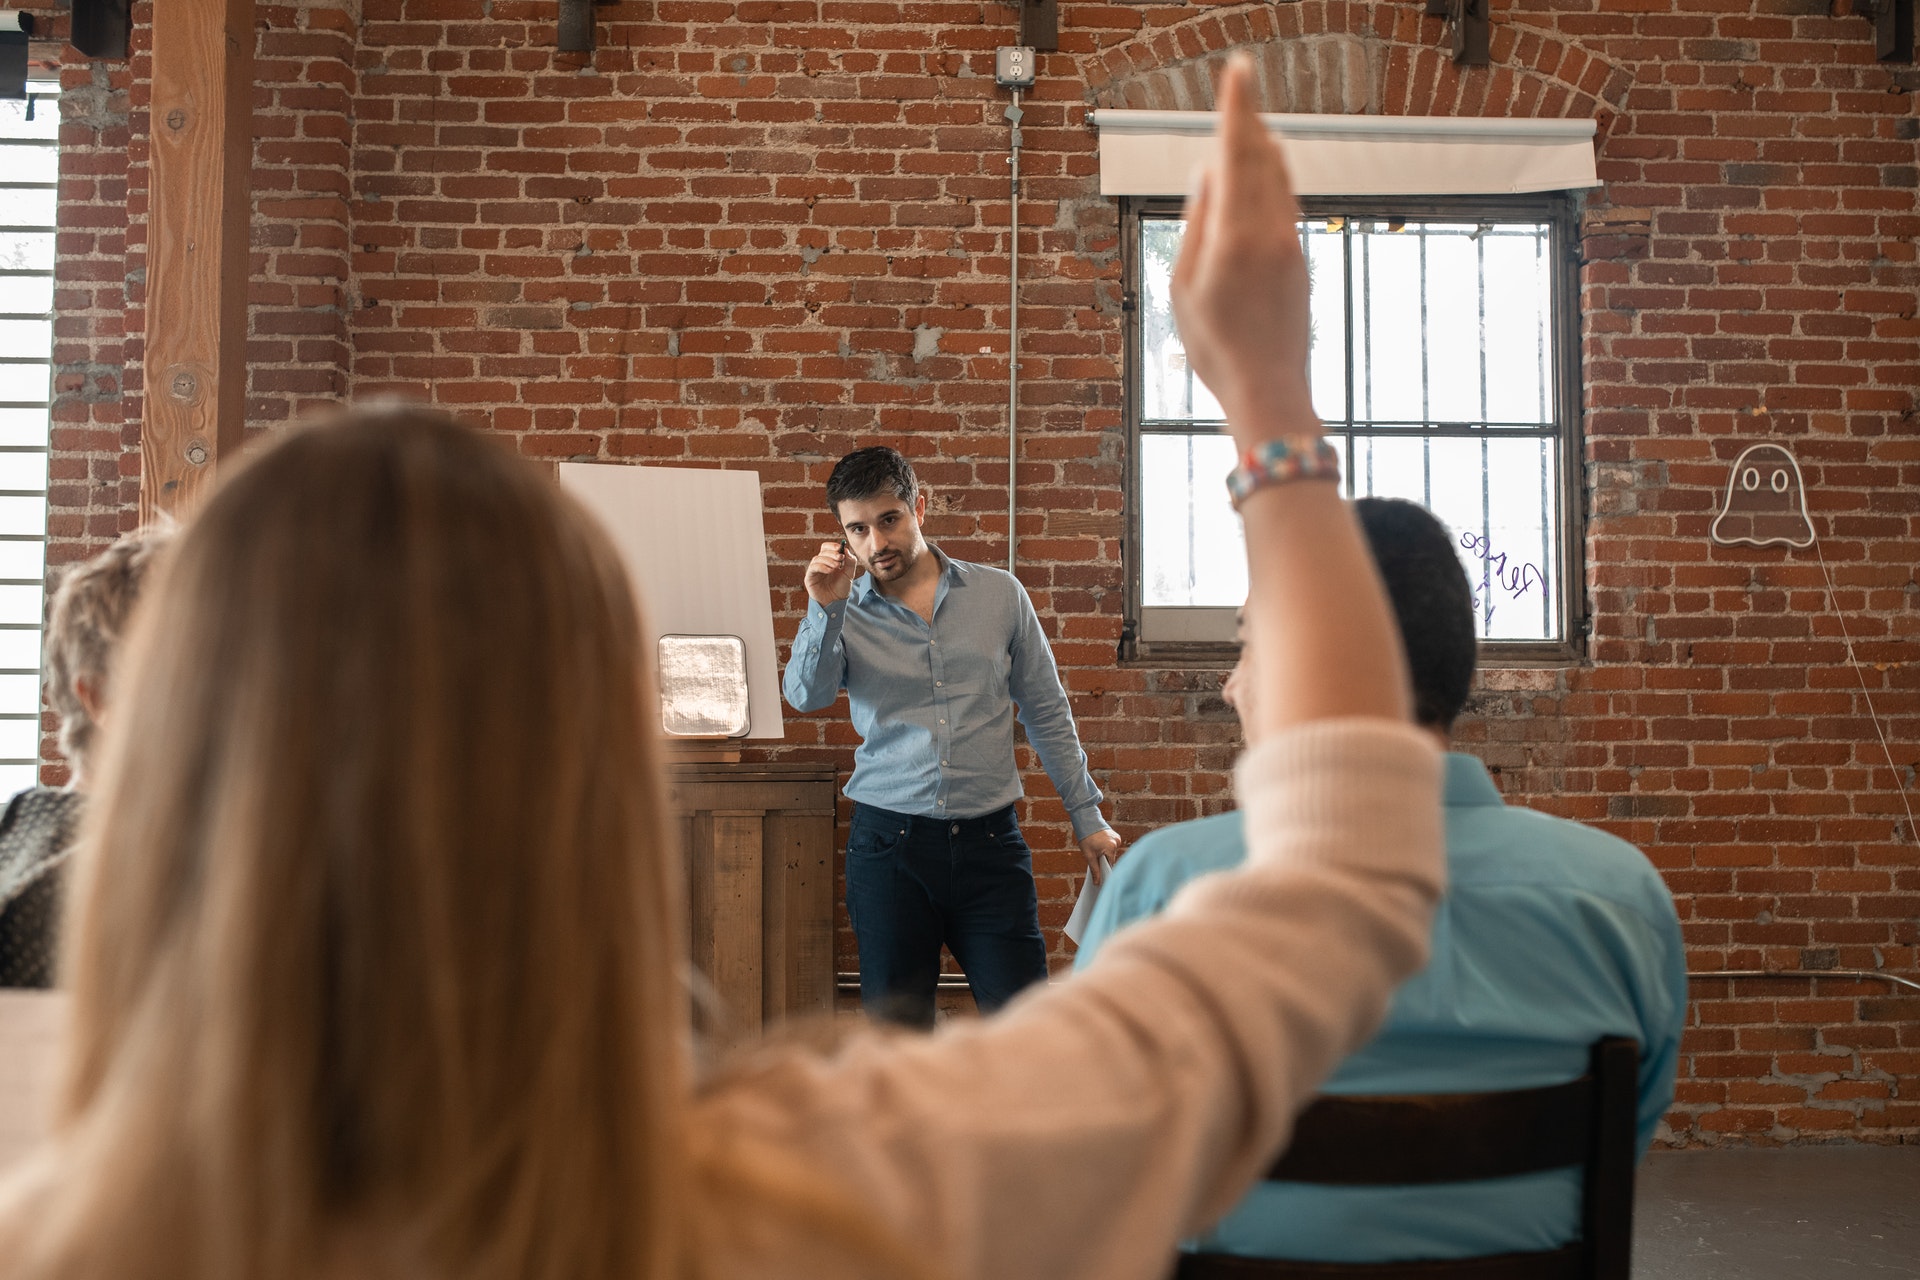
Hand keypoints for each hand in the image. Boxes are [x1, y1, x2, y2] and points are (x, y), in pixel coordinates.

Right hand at [804, 539, 855, 605]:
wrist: (836, 602)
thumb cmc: (841, 589)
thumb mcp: (849, 574)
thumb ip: (850, 561)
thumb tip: (846, 549)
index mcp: (830, 561)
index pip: (827, 547)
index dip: (833, 546)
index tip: (841, 548)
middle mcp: (821, 564)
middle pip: (823, 551)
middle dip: (832, 553)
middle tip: (840, 558)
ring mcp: (815, 570)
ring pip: (818, 558)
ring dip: (828, 560)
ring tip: (837, 567)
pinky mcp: (810, 577)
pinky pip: (813, 567)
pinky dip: (822, 567)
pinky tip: (830, 571)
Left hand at [1079, 828, 1122, 884]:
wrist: (1086, 821)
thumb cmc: (1086, 838)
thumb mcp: (1089, 855)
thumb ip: (1095, 870)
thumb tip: (1097, 883)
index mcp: (1110, 848)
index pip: (1111, 864)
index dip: (1105, 870)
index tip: (1102, 875)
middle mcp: (1116, 843)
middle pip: (1112, 858)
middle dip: (1104, 861)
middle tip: (1096, 860)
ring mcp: (1117, 839)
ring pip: (1112, 852)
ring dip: (1106, 854)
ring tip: (1096, 851)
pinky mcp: (1116, 836)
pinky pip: (1113, 846)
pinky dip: (1107, 848)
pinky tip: (1100, 845)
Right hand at [1170, 52, 1318, 446]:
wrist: (1269, 388)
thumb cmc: (1217, 346)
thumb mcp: (1184, 286)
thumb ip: (1196, 224)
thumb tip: (1208, 174)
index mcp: (1236, 235)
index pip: (1237, 152)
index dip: (1237, 106)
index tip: (1239, 69)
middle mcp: (1270, 230)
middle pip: (1264, 156)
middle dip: (1250, 118)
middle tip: (1243, 85)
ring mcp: (1290, 243)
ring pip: (1279, 178)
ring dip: (1265, 145)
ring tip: (1253, 123)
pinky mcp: (1299, 258)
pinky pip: (1285, 203)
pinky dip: (1272, 179)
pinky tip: (1264, 177)